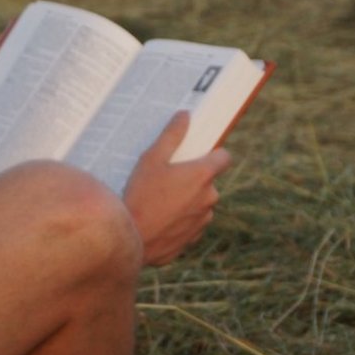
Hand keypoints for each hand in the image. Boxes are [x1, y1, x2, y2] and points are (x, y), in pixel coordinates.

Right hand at [123, 112, 229, 267]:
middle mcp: (209, 198)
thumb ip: (171, 136)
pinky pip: (190, 224)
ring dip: (186, 201)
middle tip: (166, 179)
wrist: (130, 238)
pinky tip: (158, 220)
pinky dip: (179, 221)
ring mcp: (203, 220)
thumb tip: (185, 115)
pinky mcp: (192, 239)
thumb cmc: (140, 195)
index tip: (198, 155)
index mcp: (203, 175)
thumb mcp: (151, 159)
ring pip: (199, 204)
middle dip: (192, 180)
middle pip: (208, 182)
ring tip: (158, 201)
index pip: (224, 158)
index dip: (213, 155)